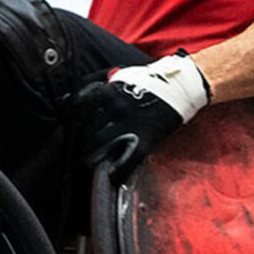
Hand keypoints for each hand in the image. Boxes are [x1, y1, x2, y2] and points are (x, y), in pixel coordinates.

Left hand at [73, 53, 210, 176]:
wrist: (181, 86)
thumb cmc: (153, 81)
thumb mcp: (124, 76)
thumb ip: (105, 85)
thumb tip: (85, 94)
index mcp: (108, 89)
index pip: (79, 106)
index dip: (73, 120)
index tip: (72, 129)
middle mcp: (114, 106)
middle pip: (88, 128)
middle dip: (83, 141)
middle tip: (82, 150)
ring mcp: (128, 122)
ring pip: (100, 144)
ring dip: (93, 155)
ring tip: (91, 163)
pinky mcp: (144, 138)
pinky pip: (126, 161)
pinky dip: (118, 173)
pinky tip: (114, 178)